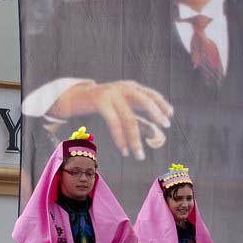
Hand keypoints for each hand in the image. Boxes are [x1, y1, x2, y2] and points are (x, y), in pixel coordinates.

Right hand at [52, 80, 172, 159]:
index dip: (161, 104)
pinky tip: (125, 150)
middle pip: (143, 100)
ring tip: (140, 156)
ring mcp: (110, 94)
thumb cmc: (100, 105)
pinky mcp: (100, 103)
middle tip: (164, 126)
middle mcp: (122, 88)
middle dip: (155, 113)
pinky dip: (120, 139)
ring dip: (135, 139)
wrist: (72, 97)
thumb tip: (156, 134)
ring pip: (129, 119)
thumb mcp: (119, 107)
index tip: (169, 115)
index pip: (150, 94)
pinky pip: (115, 123)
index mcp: (129, 86)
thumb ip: (137, 117)